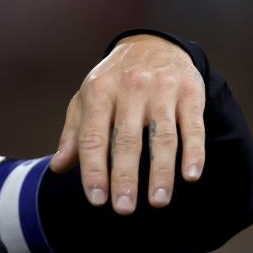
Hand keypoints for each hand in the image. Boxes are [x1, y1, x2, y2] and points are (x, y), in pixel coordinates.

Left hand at [50, 34, 205, 214]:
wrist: (153, 44)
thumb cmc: (113, 81)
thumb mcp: (86, 99)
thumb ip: (74, 134)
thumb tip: (58, 167)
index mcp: (98, 92)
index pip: (92, 138)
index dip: (94, 171)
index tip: (97, 200)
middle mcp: (130, 90)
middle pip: (126, 141)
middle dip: (125, 178)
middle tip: (124, 209)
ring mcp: (162, 91)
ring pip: (162, 138)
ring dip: (161, 173)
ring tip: (158, 202)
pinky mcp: (190, 93)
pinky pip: (193, 127)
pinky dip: (194, 152)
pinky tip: (191, 176)